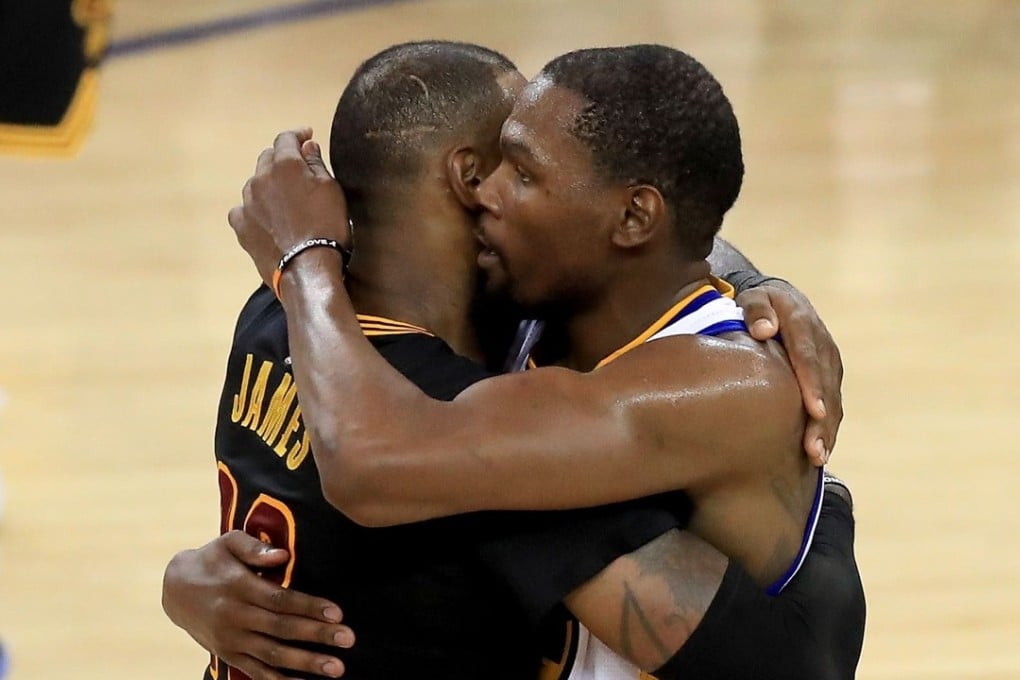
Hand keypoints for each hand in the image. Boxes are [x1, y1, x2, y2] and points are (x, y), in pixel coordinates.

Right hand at [162, 531, 354, 678]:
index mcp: (239, 587)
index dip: (309, 606)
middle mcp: (235, 616)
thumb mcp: (229, 542)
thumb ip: (255, 548)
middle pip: (282, 629)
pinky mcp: (228, 654)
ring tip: (336, 668)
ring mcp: (231, 639)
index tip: (337, 612)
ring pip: (273, 655)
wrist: (175, 588)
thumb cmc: (212, 560)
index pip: (280, 599)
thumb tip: (282, 555)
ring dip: (306, 662)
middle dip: (317, 636)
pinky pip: (256, 672)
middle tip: (348, 640)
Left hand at [228, 128, 351, 287]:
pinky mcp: (241, 227)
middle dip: (282, 160)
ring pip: (255, 184)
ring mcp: (247, 203)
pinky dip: (254, 209)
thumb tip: (306, 146)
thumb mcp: (331, 191)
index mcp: (285, 165)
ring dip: (268, 186)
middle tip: (298, 169)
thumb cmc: (327, 228)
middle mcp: (260, 179)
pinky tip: (266, 218)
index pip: (286, 139)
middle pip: (267, 159)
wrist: (309, 269)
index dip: (298, 135)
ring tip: (285, 200)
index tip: (307, 136)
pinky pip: (244, 210)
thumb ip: (316, 164)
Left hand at [734, 281, 842, 465]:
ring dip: (827, 430)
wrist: (780, 299)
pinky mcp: (828, 376)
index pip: (809, 357)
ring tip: (817, 457)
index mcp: (803, 324)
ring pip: (833, 399)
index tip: (815, 411)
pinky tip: (819, 451)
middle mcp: (822, 345)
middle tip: (814, 449)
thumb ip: (756, 310)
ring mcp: (829, 362)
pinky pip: (832, 403)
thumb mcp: (753, 297)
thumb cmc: (758, 303)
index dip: (813, 384)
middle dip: (822, 420)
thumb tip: (763, 330)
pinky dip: (827, 428)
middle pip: (825, 385)